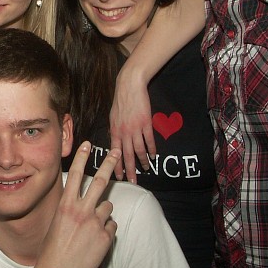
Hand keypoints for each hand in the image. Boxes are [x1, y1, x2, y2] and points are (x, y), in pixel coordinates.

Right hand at [32, 142, 119, 267]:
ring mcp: (95, 223)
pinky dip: (106, 231)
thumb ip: (72, 209)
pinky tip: (94, 242)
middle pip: (101, 182)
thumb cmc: (53, 248)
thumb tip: (87, 202)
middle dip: (109, 163)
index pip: (76, 175)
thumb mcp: (57, 222)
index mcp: (66, 205)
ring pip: (108, 206)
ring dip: (102, 213)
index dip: (82, 158)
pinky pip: (111, 226)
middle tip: (116, 152)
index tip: (88, 144)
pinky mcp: (106, 237)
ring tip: (90, 229)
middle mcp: (82, 210)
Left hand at [109, 68, 153, 182]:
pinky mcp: (146, 123)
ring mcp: (135, 128)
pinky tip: (154, 155)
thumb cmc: (120, 100)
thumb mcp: (113, 116)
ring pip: (139, 150)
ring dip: (142, 161)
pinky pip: (149, 140)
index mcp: (114, 130)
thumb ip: (115, 130)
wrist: (129, 86)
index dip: (116, 165)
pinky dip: (152, 149)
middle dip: (129, 170)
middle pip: (127, 155)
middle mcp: (124, 132)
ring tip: (146, 169)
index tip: (118, 176)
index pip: (114, 153)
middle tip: (132, 181)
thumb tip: (116, 141)